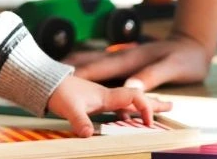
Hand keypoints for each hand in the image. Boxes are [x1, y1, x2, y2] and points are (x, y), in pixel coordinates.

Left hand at [46, 75, 171, 136]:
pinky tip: (128, 116)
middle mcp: (107, 95)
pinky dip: (128, 110)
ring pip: (128, 102)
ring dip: (143, 106)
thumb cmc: (58, 91)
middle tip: (171, 106)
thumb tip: (89, 135)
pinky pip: (117, 106)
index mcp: (106, 95)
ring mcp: (101, 97)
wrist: (45, 80)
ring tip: (156, 109)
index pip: (134, 98)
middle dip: (154, 103)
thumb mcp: (69, 108)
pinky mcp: (94, 101)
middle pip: (136, 98)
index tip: (149, 123)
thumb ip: (80, 121)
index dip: (145, 108)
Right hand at [67, 32, 210, 90]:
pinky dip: (90, 67)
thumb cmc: (185, 57)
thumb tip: (130, 88)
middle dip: (73, 68)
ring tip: (59, 70)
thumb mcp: (172, 67)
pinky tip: (82, 70)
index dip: (84, 74)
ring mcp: (125, 58)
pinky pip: (105, 67)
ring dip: (79, 66)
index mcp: (131, 58)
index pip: (103, 68)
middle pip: (94, 62)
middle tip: (51, 75)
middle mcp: (124, 56)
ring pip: (96, 62)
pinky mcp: (129, 63)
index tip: (66, 80)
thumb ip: (151, 75)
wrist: (193, 42)